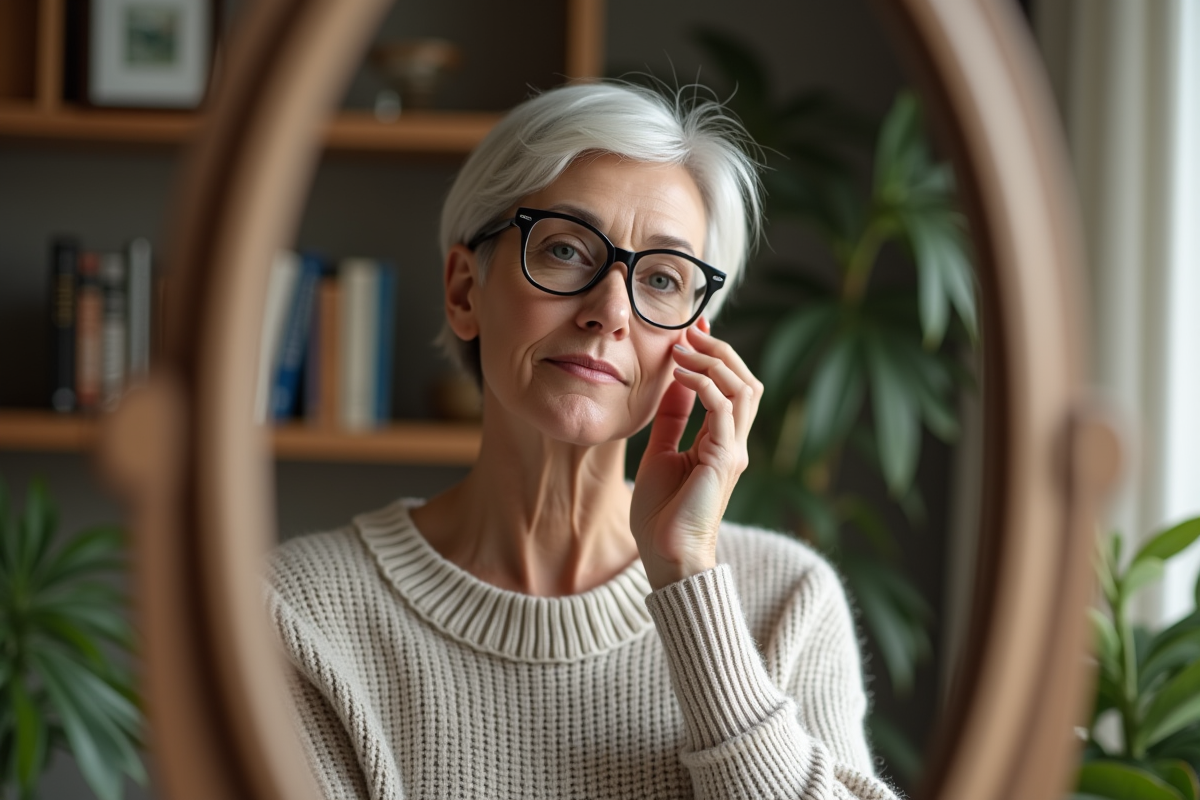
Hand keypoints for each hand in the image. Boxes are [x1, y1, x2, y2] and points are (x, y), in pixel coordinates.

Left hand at [630, 318, 763, 589]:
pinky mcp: (724, 460)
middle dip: (720, 350)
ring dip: (714, 362)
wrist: (667, 555)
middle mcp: (735, 443)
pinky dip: (706, 384)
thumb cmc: (662, 514)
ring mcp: (733, 451)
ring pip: (742, 389)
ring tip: (684, 348)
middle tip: (691, 330)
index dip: (716, 355)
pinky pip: (724, 409)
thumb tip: (673, 382)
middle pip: (746, 381)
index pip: (731, 387)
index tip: (693, 330)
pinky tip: (682, 374)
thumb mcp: (660, 453)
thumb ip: (671, 420)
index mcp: (722, 442)